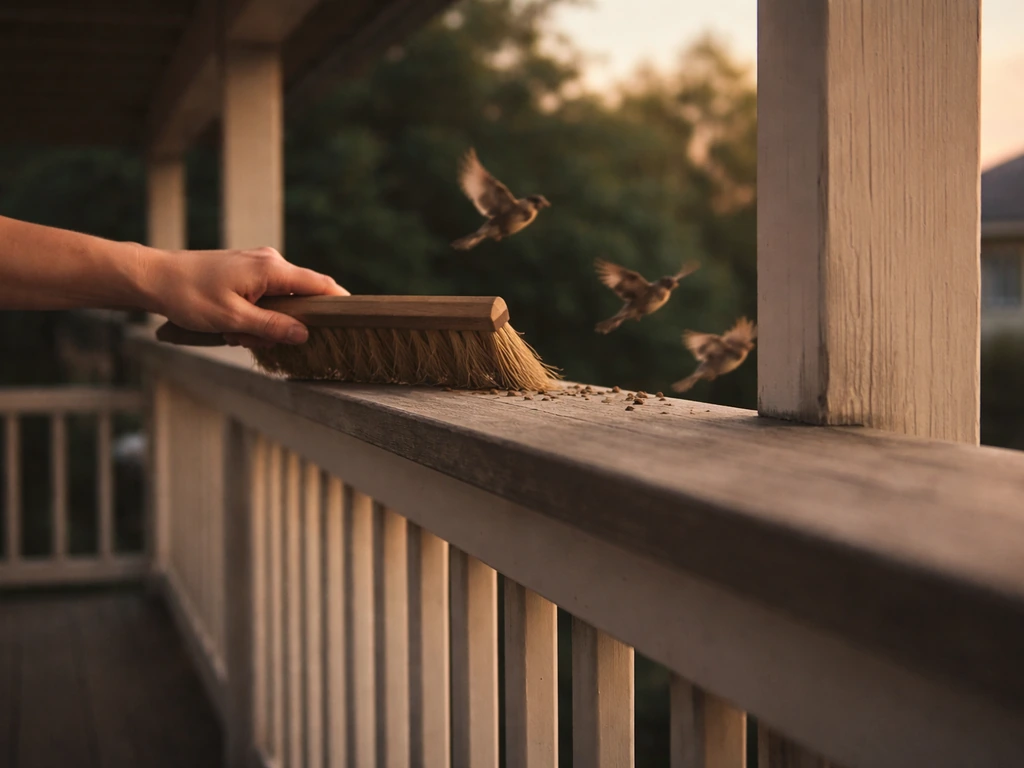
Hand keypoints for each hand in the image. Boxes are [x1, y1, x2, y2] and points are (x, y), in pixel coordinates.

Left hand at [144, 246, 347, 347]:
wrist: (154, 277)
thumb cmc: (189, 296)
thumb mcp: (232, 319)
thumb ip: (272, 327)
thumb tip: (304, 333)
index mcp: (271, 268)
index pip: (320, 285)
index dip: (339, 303)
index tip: (353, 321)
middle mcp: (269, 261)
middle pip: (299, 298)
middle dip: (284, 325)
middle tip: (252, 340)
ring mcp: (257, 264)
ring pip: (279, 301)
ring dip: (262, 323)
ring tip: (232, 332)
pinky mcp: (245, 271)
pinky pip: (264, 297)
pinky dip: (253, 315)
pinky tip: (230, 325)